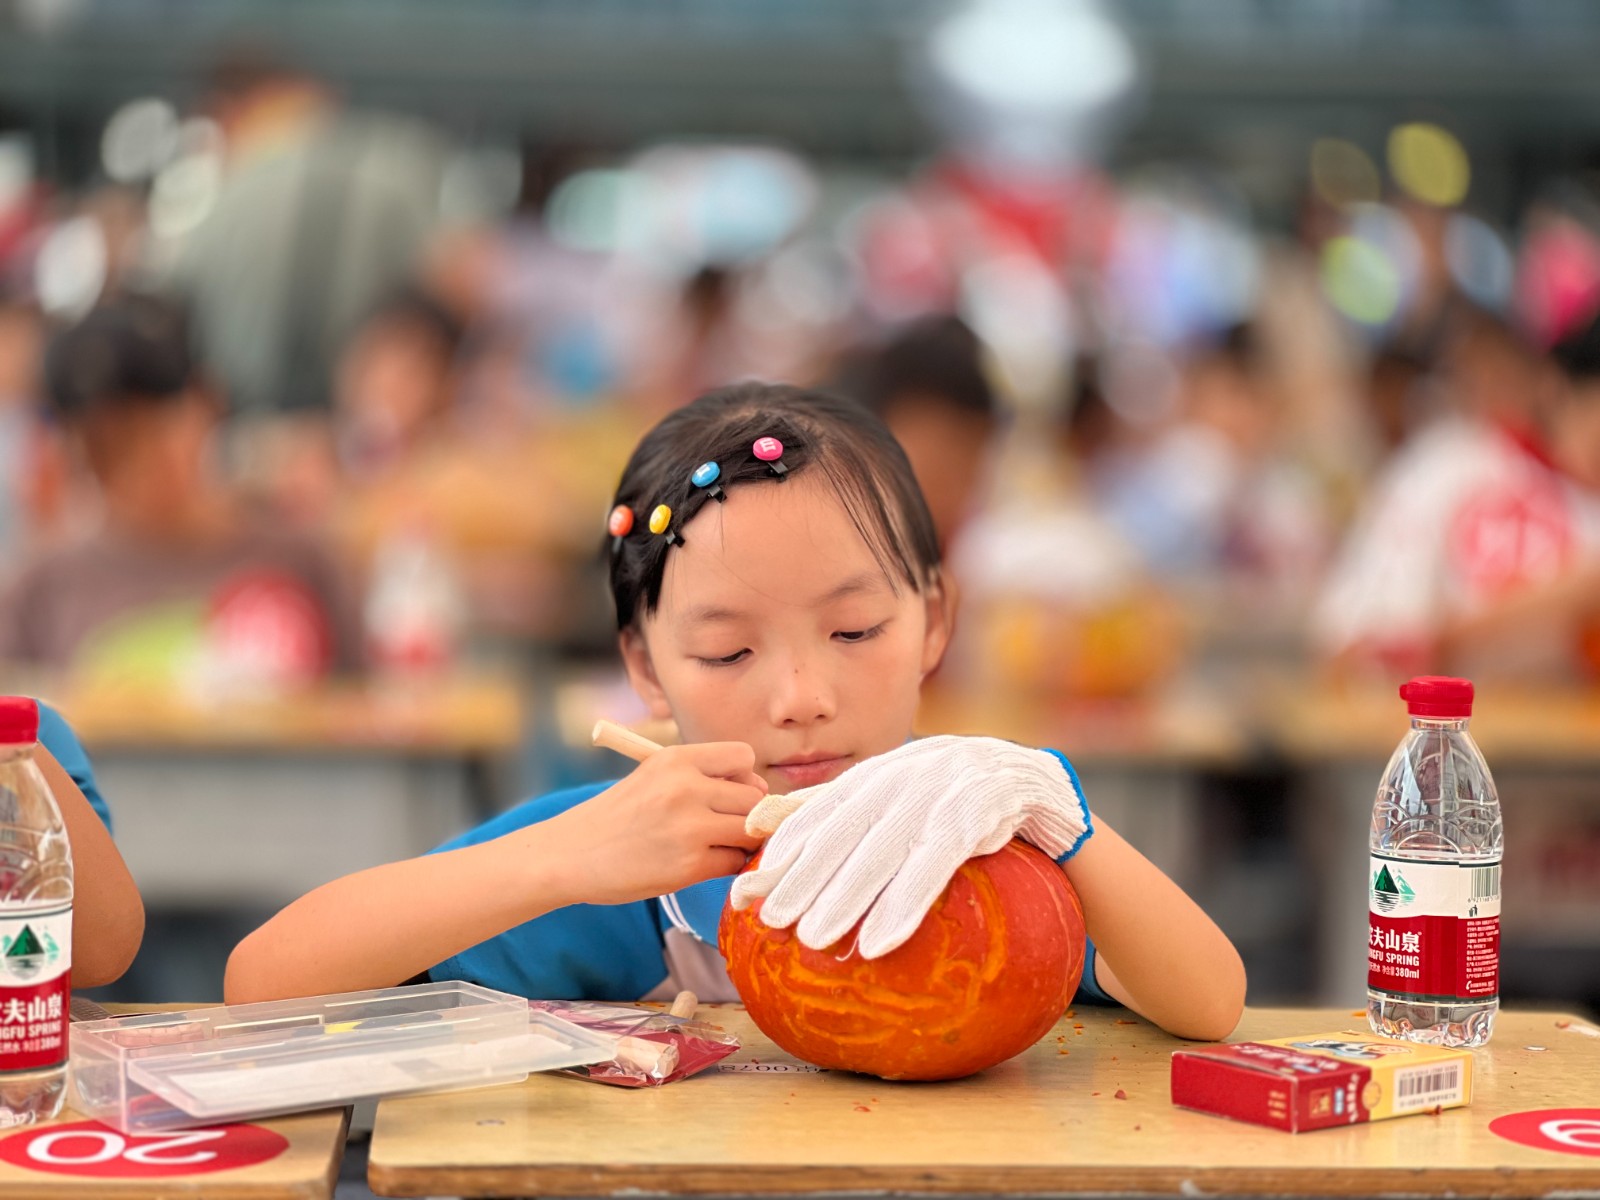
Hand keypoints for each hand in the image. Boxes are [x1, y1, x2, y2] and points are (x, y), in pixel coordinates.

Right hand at [545, 743, 766, 904]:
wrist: (570, 855)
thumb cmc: (616, 817)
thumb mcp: (653, 777)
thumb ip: (701, 777)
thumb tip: (758, 792)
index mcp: (676, 759)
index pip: (744, 757)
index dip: (745, 778)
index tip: (731, 795)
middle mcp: (686, 787)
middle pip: (755, 797)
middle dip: (750, 814)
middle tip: (727, 828)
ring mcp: (690, 827)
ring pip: (751, 831)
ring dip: (742, 842)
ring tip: (718, 846)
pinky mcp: (690, 865)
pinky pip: (734, 863)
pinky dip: (727, 866)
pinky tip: (703, 864)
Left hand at [730, 736, 1091, 957]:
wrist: (1040, 785)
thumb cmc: (955, 799)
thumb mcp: (892, 798)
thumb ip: (829, 810)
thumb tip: (755, 823)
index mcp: (880, 772)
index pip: (821, 813)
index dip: (782, 852)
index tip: (746, 892)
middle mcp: (904, 772)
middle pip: (845, 830)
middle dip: (803, 875)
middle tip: (768, 919)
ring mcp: (942, 789)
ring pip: (885, 847)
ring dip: (846, 894)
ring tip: (813, 938)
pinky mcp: (980, 813)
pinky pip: (936, 863)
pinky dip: (904, 902)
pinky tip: (878, 941)